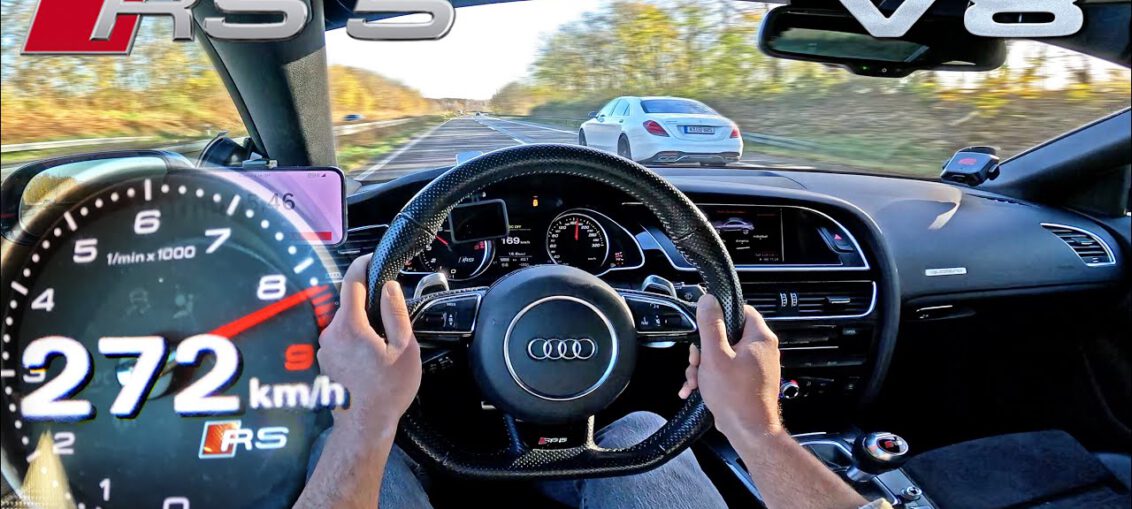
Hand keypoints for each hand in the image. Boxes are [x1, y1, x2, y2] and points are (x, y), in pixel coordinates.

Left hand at [317, 254, 420, 431]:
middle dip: (368, 302)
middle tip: (391, 317)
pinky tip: (371, 358)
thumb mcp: (404, 348)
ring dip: (362, 323)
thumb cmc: (387, 391)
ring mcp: (325, 348)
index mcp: (350, 325)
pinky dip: (356, 339)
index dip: (364, 264)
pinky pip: (341, 338)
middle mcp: (331, 333)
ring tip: (383, 344)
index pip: (352, 281)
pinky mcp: (325, 360)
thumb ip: (395, 313)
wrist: (365, 425)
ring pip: (345, 322)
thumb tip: (389, 287)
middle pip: (349, 302)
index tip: (373, 258)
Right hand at [679, 296, 782, 439]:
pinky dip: (712, 376)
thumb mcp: (715, 355)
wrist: (748, 431)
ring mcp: (756, 366)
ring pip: (724, 354)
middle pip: (727, 335)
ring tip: (695, 380)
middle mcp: (762, 350)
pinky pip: (727, 370)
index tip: (704, 325)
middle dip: (705, 349)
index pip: (741, 310)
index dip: (719, 315)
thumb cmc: (736, 397)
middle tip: (697, 361)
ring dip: (705, 365)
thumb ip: (711, 325)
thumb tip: (708, 301)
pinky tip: (698, 388)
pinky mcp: (749, 381)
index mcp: (759, 338)